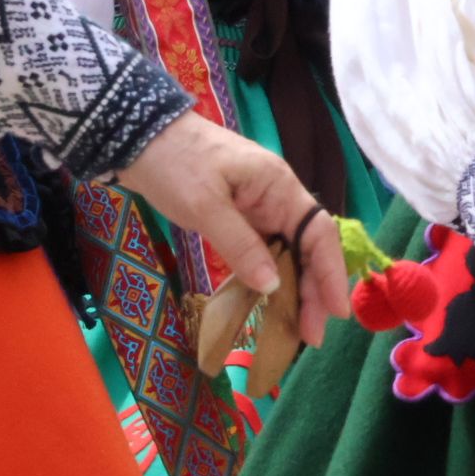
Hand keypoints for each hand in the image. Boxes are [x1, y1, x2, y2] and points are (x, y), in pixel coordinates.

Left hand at [117, 113, 348, 347]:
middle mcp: (277, 199)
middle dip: (313, 291)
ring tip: (294, 329)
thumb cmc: (176, 164)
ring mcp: (258, 209)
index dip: (330, 273)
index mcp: (279, 187)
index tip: (336, 312)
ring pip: (287, 254)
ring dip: (293, 290)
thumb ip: (240, 245)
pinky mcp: (239, 219)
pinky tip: (266, 305)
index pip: (319, 232)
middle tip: (311, 336)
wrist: (139, 139)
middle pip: (307, 248)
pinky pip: (263, 253)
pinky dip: (267, 279)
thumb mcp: (205, 205)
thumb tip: (273, 286)